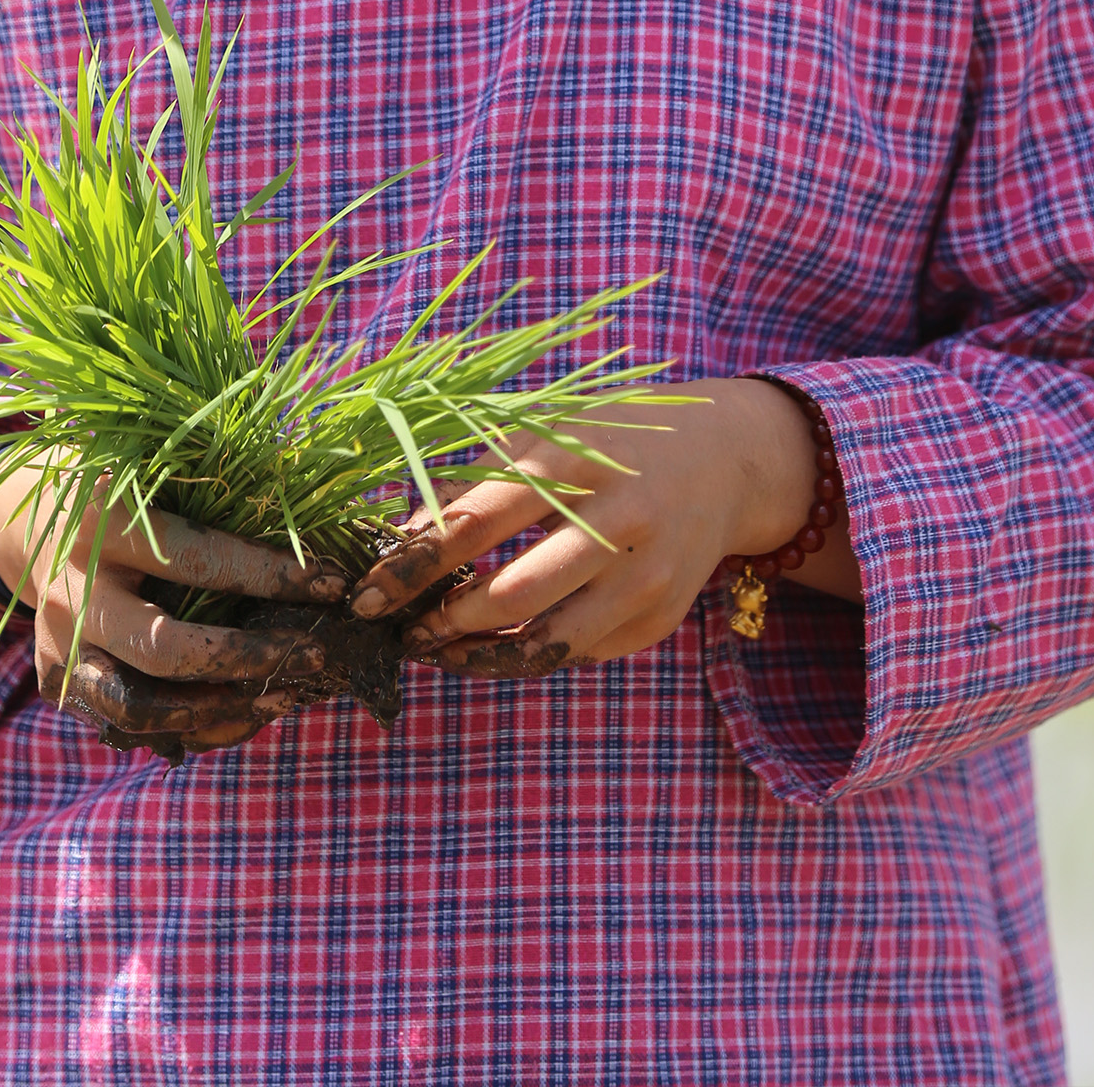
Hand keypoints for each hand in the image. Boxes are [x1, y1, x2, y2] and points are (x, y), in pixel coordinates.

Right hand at [0, 466, 364, 757]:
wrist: (38, 524)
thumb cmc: (129, 491)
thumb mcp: (164, 471)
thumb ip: (227, 495)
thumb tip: (318, 531)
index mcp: (103, 524)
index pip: (198, 559)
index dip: (272, 576)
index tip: (334, 585)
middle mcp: (73, 591)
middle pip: (167, 648)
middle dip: (250, 657)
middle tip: (316, 655)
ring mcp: (58, 644)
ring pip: (138, 706)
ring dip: (218, 710)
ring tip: (282, 695)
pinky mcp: (54, 680)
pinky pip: (126, 724)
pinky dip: (188, 727)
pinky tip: (241, 710)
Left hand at [352, 376, 833, 679]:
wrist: (727, 460)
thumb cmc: (610, 442)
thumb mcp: (544, 437)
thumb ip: (473, 483)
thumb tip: (398, 546)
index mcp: (578, 460)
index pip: (474, 524)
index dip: (410, 567)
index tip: (366, 596)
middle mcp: (623, 518)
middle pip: (510, 595)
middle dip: (442, 623)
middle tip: (406, 632)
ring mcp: (649, 574)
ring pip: (546, 643)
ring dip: (480, 656)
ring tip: (443, 649)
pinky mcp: (661, 616)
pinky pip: (577, 653)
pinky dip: (530, 654)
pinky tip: (501, 642)